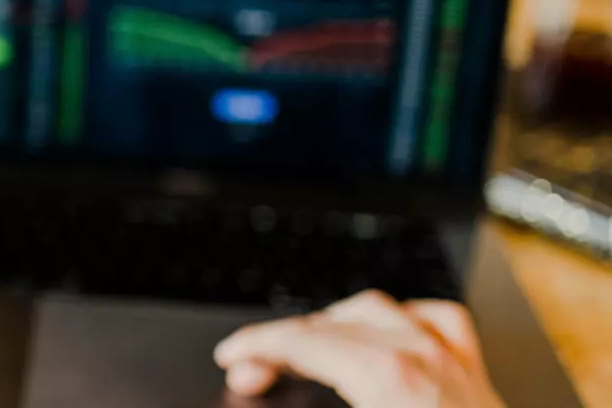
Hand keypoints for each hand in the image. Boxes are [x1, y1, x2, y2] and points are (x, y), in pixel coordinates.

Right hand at [214, 290, 504, 407]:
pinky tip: (387, 333)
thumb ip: (308, 407)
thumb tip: (258, 392)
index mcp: (388, 379)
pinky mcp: (475, 377)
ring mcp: (454, 363)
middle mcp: (422, 359)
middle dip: (282, 341)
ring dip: (332, 323)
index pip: (303, 342)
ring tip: (306, 344)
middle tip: (252, 368)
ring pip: (380, 311)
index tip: (233, 357)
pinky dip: (402, 321)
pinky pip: (436, 322)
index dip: (257, 346)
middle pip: (331, 325)